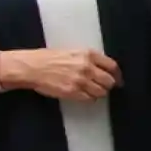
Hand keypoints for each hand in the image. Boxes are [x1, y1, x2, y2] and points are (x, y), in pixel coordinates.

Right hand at [0, 47, 121, 99]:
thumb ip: (89, 59)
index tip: (118, 80)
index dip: (117, 75)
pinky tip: (83, 94)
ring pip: (101, 92)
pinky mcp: (73, 92)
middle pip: (109, 81)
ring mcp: (80, 80)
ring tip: (91, 91)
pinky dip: (89, 98)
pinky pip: (90, 99)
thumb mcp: (72, 52)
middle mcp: (87, 67)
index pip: (112, 66)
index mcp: (88, 54)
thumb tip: (103, 69)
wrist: (32, 67)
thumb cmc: (49, 57)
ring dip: (98, 93)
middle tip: (103, 87)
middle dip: (108, 85)